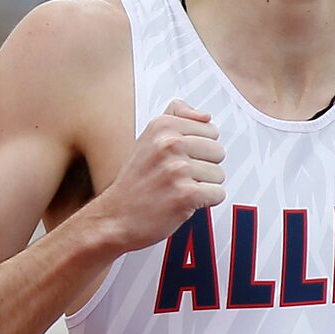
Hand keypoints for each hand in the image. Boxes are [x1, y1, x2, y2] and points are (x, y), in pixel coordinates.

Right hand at [95, 101, 225, 250]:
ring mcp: (178, 169)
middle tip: (179, 178)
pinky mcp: (187, 195)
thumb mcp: (148, 139)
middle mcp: (169, 144)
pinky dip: (206, 202)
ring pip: (219, 174)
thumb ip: (176, 119)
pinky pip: (218, 194)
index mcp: (162, 126)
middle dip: (204, 167)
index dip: (200, 148)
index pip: (210, 130)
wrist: (115, 218)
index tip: (180, 158)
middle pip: (218, 151)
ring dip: (204, 186)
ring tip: (178, 190)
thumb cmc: (134, 182)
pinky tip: (184, 203)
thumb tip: (205, 115)